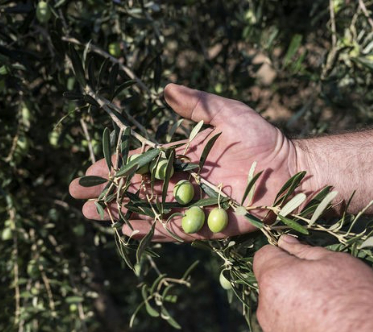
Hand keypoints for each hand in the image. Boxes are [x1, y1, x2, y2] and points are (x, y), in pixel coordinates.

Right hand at [69, 84, 309, 240]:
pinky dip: (152, 229)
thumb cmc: (263, 138)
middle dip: (110, 192)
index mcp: (185, 157)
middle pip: (139, 188)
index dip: (117, 166)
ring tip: (92, 214)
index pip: (143, 162)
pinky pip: (176, 229)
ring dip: (122, 212)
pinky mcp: (210, 224)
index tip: (92, 169)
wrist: (293, 169)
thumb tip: (164, 89)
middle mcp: (184, 182)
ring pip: (151, 209)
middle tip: (79, 196)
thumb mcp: (227, 113)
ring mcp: (195, 204)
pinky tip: (127, 229)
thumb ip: (197, 104)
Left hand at [253, 235, 372, 331]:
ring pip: (276, 302)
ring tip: (324, 303)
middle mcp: (265, 306)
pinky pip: (284, 321)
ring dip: (293, 298)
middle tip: (319, 281)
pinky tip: (322, 319)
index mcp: (274, 278)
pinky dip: (298, 317)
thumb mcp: (335, 262)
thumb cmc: (357, 298)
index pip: (263, 254)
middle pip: (269, 280)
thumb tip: (284, 241)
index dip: (282, 252)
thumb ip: (303, 250)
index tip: (302, 258)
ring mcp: (272, 328)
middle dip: (288, 276)